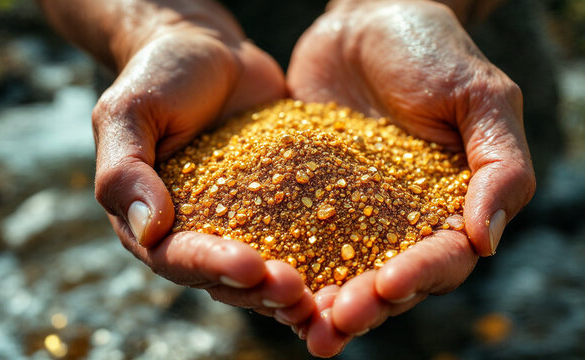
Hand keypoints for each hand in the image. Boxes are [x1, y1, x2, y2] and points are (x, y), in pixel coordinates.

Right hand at [90, 5, 312, 319]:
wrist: (210, 53)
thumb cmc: (160, 76)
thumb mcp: (129, 113)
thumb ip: (126, 171)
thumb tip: (150, 231)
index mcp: (152, 221)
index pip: (177, 258)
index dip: (212, 267)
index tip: (250, 266)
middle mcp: (196, 232)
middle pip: (225, 279)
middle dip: (260, 290)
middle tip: (297, 292)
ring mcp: (240, 224)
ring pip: (264, 273)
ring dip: (292, 290)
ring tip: (326, 297)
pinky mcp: (278, 206)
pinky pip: (299, 238)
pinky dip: (321, 260)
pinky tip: (352, 268)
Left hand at [287, 0, 534, 355]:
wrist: (364, 23)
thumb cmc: (431, 51)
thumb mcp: (481, 97)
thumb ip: (498, 167)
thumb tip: (486, 241)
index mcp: (450, 206)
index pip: (442, 258)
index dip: (418, 278)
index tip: (386, 286)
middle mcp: (402, 220)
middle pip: (388, 280)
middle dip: (363, 306)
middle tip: (331, 325)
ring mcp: (354, 213)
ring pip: (341, 271)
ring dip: (321, 303)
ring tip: (298, 324)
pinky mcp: (310, 196)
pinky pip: (297, 236)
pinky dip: (285, 263)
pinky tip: (261, 280)